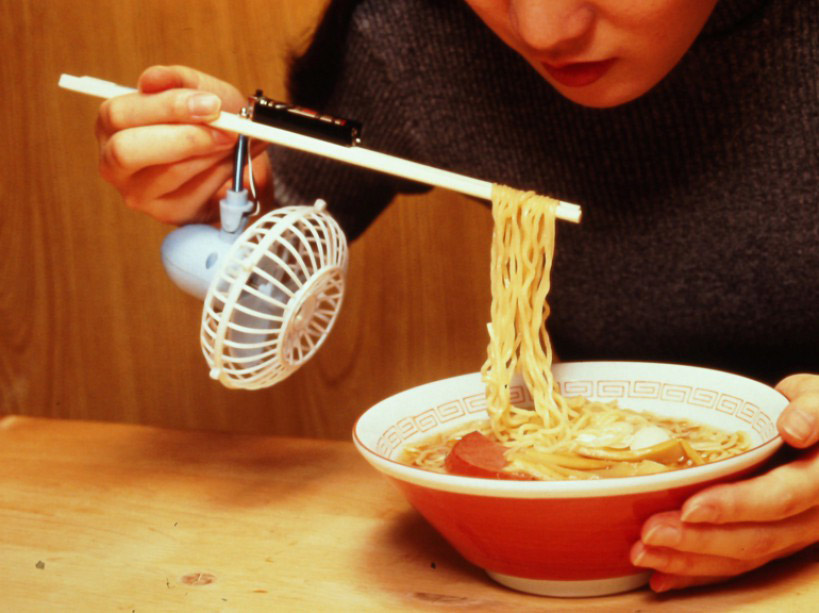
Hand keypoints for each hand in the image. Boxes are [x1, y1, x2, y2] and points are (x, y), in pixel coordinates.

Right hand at [95, 65, 271, 224]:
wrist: (236, 149)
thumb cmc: (206, 117)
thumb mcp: (196, 88)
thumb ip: (175, 80)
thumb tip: (151, 80)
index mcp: (111, 124)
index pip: (119, 115)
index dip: (167, 107)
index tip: (211, 104)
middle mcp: (114, 163)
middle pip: (127, 151)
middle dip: (184, 138)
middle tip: (226, 130)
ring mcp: (139, 193)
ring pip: (169, 173)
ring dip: (210, 155)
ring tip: (233, 141)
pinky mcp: (169, 214)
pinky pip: (194, 194)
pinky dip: (220, 174)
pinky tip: (230, 162)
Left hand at [630, 373, 818, 591]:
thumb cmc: (813, 409)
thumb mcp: (817, 396)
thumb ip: (812, 409)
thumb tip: (794, 427)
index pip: (781, 498)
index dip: (736, 506)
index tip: (690, 508)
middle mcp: (813, 517)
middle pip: (756, 537)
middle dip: (698, 540)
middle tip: (650, 533)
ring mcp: (795, 535)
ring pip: (744, 557)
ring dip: (690, 560)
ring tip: (644, 554)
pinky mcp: (775, 542)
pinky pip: (738, 564)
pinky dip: (699, 571)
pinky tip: (663, 575)